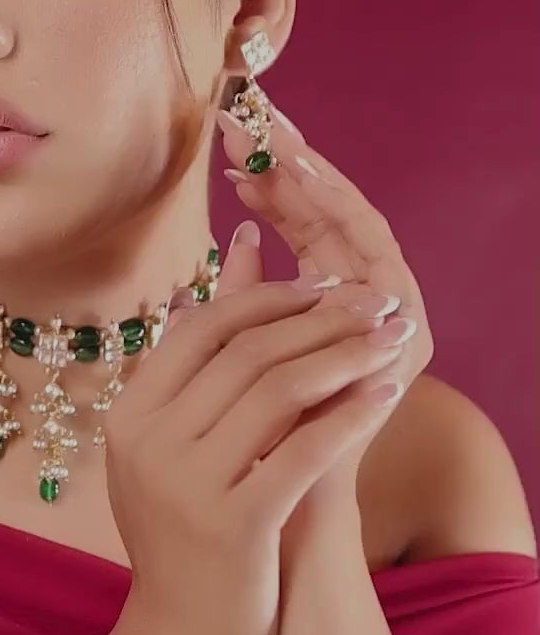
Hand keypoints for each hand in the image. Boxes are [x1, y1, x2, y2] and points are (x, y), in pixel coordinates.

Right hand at [104, 280, 411, 634]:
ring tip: (390, 339)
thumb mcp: (174, 445)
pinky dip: (351, 415)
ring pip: (279, 392)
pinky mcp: (235, 525)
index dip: (269, 297)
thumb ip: (202, 358)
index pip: (203, 328)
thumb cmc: (187, 534)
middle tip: (375, 301)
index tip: (325, 285)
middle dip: (321, 319)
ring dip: (346, 356)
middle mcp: (147, 445)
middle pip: (247, 353)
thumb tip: (240, 247)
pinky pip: (306, 450)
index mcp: (128, 416)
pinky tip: (385, 394)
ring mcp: (186, 486)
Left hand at [215, 98, 433, 501]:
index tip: (226, 133)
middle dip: (290, 160)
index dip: (270, 176)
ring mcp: (391, 316)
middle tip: (251, 113)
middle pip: (334, 212)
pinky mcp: (408, 331)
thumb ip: (241, 299)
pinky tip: (304, 178)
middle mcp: (364, 306)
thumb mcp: (234, 358)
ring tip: (272, 136)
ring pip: (358, 222)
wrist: (287, 521)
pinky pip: (375, 253)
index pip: (305, 223)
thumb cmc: (251, 448)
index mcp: (324, 308)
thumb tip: (233, 237)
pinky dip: (341, 212)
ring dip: (314, 176)